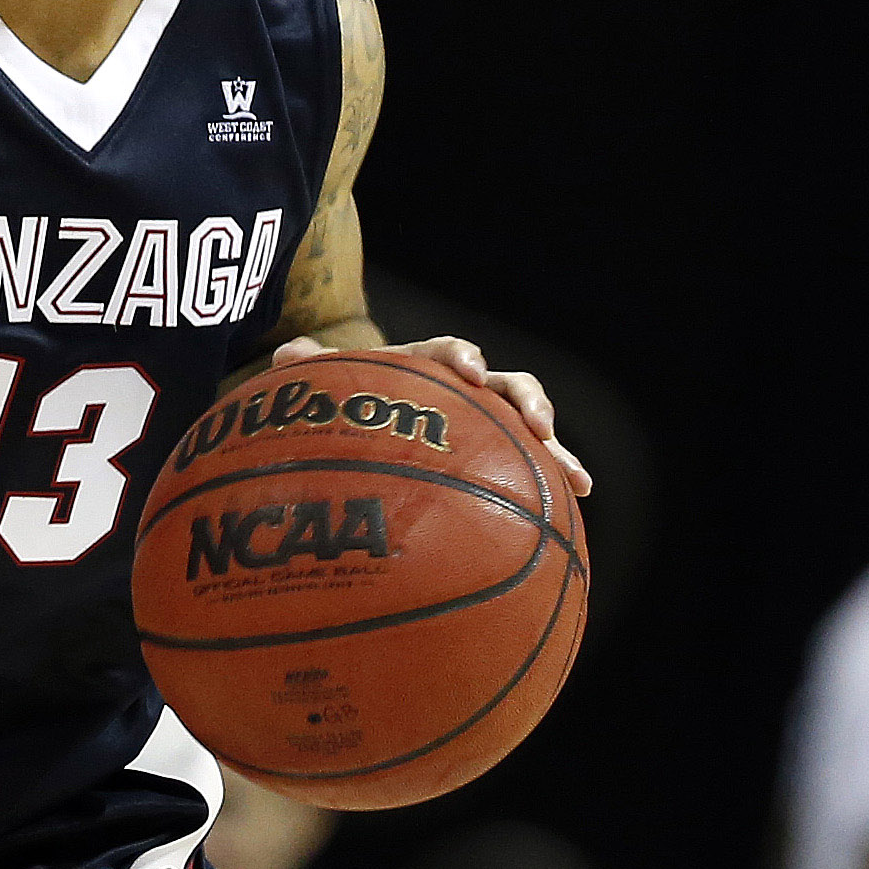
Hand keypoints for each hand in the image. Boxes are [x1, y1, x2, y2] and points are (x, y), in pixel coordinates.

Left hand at [271, 334, 591, 494]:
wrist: (361, 426)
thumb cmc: (340, 409)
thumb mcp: (319, 393)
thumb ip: (307, 374)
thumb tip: (289, 355)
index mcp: (424, 367)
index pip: (446, 353)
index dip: (460, 357)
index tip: (468, 371)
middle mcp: (464, 393)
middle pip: (505, 386)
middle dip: (527, 402)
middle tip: (539, 425)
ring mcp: (484, 427)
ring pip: (529, 431)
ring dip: (557, 450)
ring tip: (579, 482)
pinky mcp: (493, 461)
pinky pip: (525, 473)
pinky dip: (550, 488)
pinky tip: (574, 514)